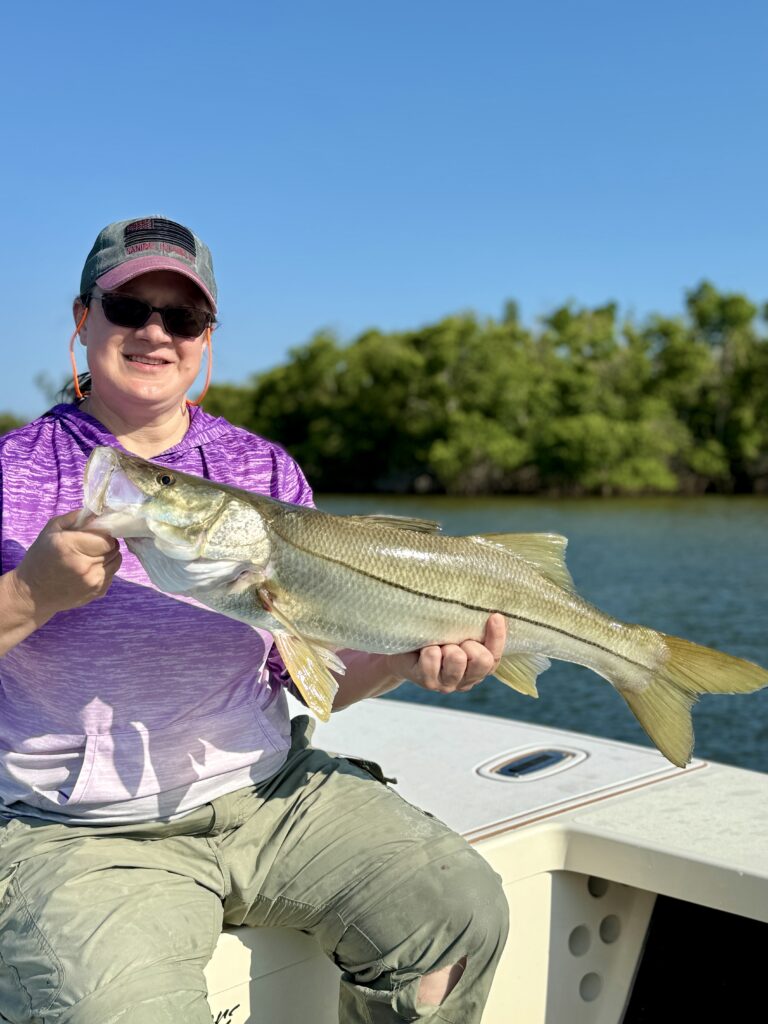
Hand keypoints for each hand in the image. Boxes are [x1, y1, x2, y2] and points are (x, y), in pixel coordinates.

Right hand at [14, 509, 121, 618]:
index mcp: (70, 546)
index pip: (106, 538)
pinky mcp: (98, 592)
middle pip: (113, 548)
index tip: (96, 534)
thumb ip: (76, 518)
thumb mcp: (51, 530)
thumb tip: (99, 513)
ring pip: (116, 561)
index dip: (103, 534)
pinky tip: (89, 570)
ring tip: (91, 556)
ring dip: (108, 556)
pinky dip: (105, 569)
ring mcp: (93, 581)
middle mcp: (84, 565)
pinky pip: (112, 574)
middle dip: (106, 544)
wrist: (32, 594)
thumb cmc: (40, 558)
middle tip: (93, 545)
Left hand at [390, 613, 506, 693]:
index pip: (496, 657)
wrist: (401, 650)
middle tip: (457, 640)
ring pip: (458, 659)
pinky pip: (433, 658)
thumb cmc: (434, 637)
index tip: (495, 616)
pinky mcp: (426, 681)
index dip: (497, 637)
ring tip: (440, 644)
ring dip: (448, 646)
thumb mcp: (456, 632)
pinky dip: (429, 648)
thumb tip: (489, 611)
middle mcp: (465, 680)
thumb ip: (473, 629)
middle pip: (483, 661)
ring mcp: (446, 684)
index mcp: (478, 669)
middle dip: (471, 645)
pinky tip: (424, 648)